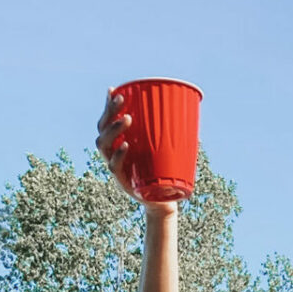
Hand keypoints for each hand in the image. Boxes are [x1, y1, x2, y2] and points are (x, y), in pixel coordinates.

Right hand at [95, 90, 177, 215]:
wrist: (164, 201)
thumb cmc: (165, 171)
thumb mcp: (166, 149)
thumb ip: (171, 131)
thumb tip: (190, 107)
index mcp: (120, 142)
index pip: (107, 121)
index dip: (107, 107)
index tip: (114, 90)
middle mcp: (113, 153)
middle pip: (102, 129)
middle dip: (110, 112)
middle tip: (123, 100)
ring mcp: (116, 167)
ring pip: (104, 145)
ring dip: (114, 130)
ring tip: (128, 119)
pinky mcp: (122, 181)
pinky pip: (115, 167)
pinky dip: (119, 156)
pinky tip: (125, 146)